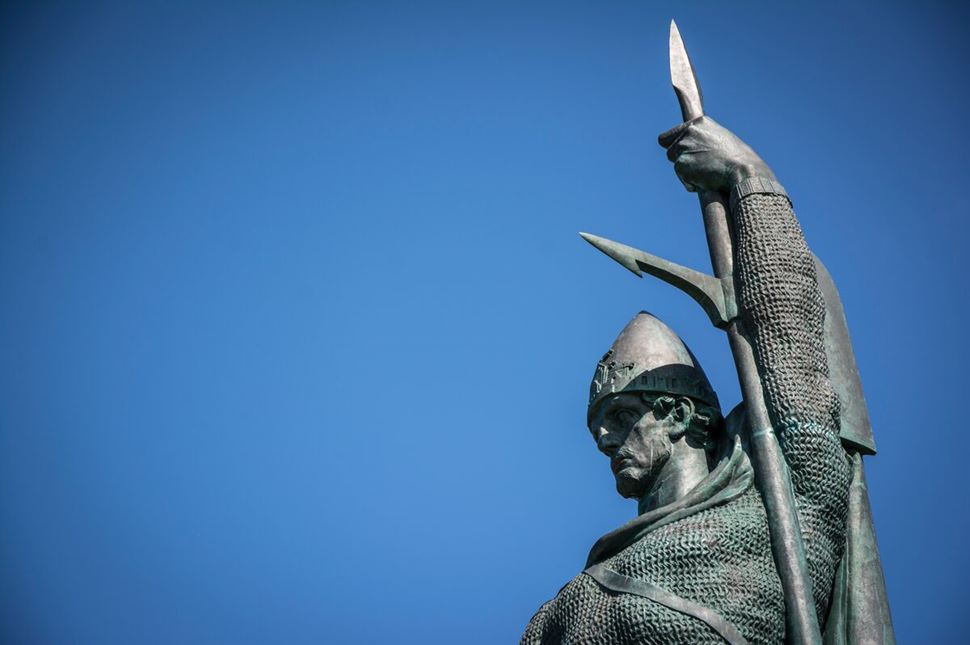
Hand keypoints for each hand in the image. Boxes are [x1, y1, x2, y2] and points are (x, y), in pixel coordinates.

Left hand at [658, 116, 775, 193]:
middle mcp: (689, 132)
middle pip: (671, 151)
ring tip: (708, 172)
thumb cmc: (738, 159)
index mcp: (700, 122)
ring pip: (675, 163)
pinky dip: (691, 182)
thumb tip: (697, 149)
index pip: (669, 135)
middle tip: (701, 166)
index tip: (675, 150)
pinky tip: (707, 180)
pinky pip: (682, 177)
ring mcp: (684, 147)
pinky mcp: (681, 163)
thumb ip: (705, 140)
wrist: (743, 170)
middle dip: (682, 159)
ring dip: (687, 171)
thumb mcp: (722, 140)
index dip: (672, 145)